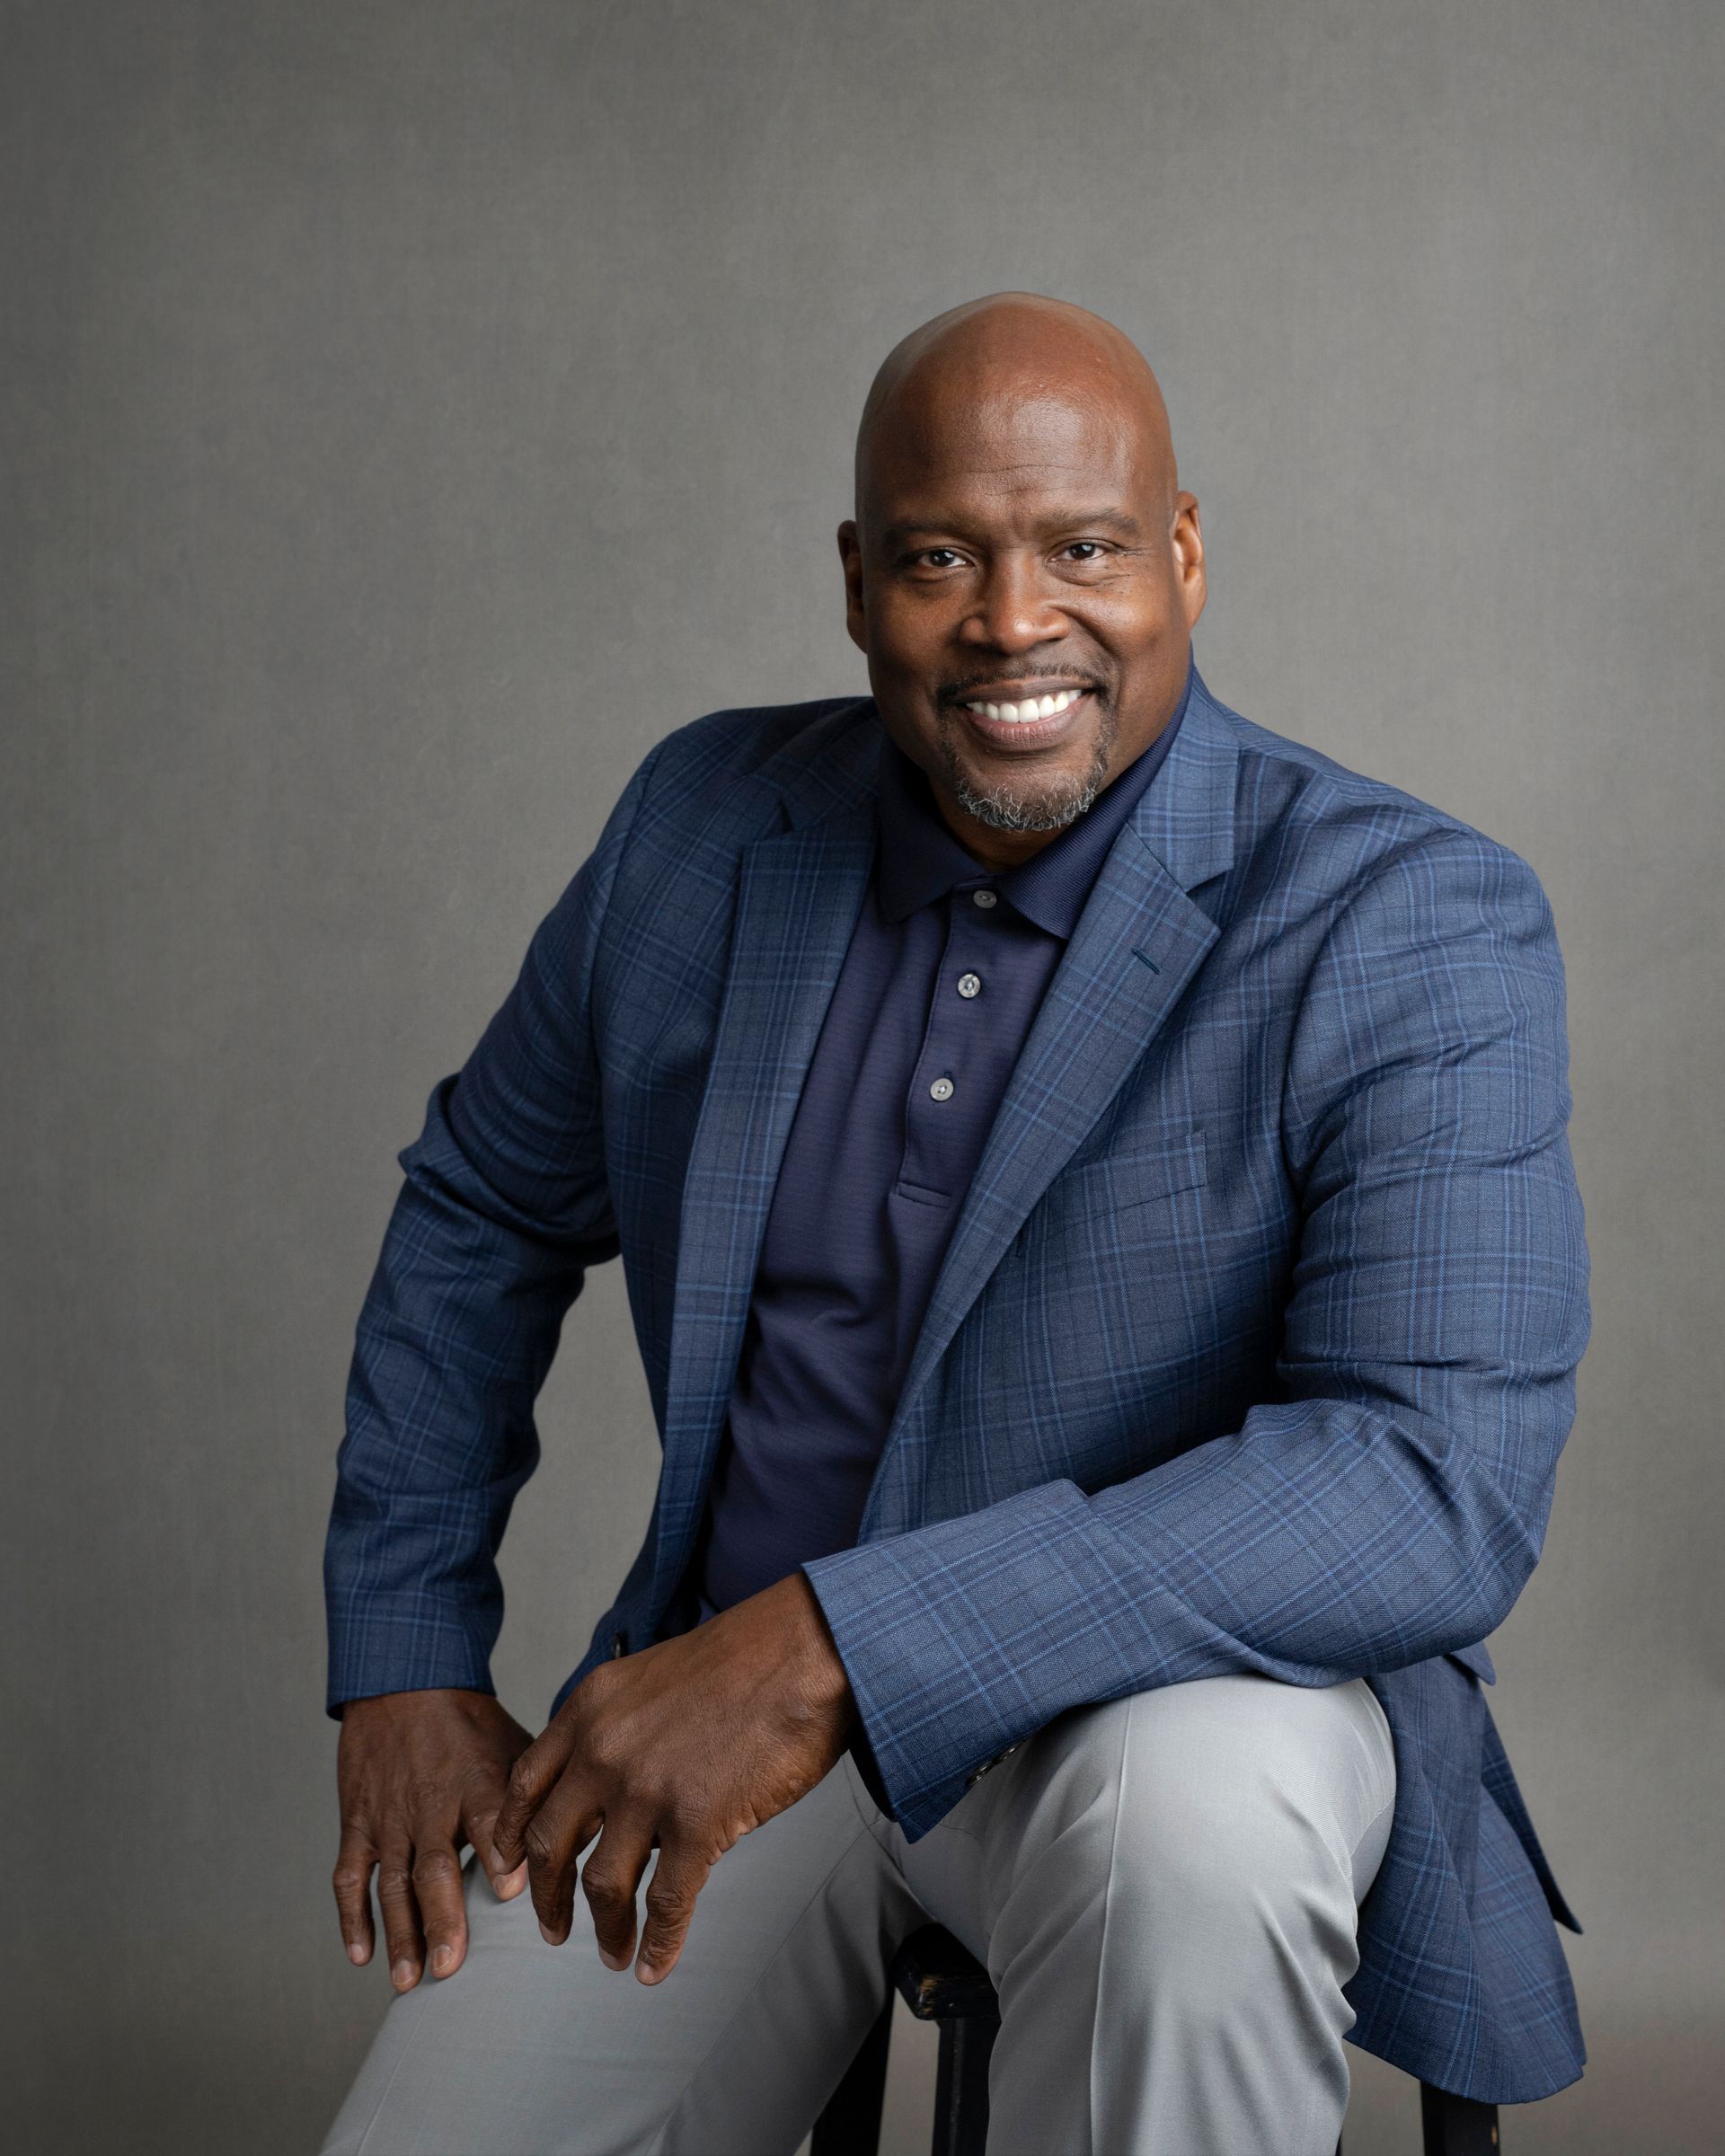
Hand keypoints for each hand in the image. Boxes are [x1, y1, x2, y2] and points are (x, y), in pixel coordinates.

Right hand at [332, 1687, 533, 1990]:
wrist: (400, 1682)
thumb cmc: (470, 1721)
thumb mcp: (515, 1742)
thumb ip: (544, 1790)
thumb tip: (590, 1829)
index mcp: (476, 1781)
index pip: (488, 1819)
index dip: (499, 1855)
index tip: (514, 1893)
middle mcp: (430, 1804)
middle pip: (434, 1866)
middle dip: (442, 1917)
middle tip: (451, 1966)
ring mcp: (389, 1817)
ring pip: (391, 1883)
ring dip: (399, 1933)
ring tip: (409, 1980)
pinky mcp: (358, 1822)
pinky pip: (351, 1875)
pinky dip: (352, 1917)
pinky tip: (361, 1955)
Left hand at [491, 1572, 854, 1984]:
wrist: (802, 1650)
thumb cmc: (744, 1661)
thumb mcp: (649, 1679)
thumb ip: (616, 1728)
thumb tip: (609, 1790)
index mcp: (589, 1710)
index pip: (525, 1784)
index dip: (511, 1835)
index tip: (511, 1870)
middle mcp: (603, 1750)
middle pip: (548, 1844)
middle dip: (546, 1898)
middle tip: (551, 1929)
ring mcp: (647, 1790)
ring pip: (602, 1884)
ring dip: (605, 1931)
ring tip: (612, 1956)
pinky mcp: (697, 1823)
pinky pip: (666, 1904)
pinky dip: (658, 1945)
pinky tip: (654, 1967)